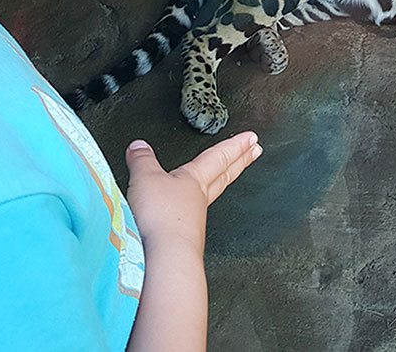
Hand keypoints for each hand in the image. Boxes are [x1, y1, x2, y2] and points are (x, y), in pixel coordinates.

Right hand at [124, 131, 261, 257]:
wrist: (167, 257)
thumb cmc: (162, 218)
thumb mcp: (145, 178)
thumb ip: (142, 160)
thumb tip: (139, 146)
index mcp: (195, 180)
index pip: (219, 157)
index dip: (235, 145)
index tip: (251, 138)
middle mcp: (199, 199)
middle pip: (225, 175)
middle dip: (240, 161)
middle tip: (256, 151)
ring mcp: (195, 220)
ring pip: (214, 194)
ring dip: (223, 181)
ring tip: (229, 173)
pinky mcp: (186, 239)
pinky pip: (195, 215)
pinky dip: (196, 207)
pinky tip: (189, 210)